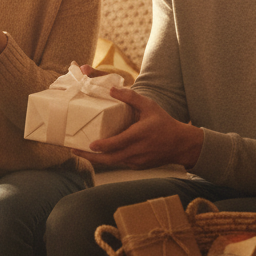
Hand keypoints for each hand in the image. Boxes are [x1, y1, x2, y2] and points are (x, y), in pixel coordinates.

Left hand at [72, 87, 203, 169]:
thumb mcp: (150, 106)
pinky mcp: (138, 166)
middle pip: (110, 159)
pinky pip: (120, 163)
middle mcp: (137, 151)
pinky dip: (108, 160)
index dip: (103, 146)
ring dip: (97, 159)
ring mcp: (137, 161)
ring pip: (113, 163)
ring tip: (81, 152)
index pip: (118, 143)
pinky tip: (98, 154)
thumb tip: (112, 89)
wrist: (181, 145)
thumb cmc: (164, 123)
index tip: (89, 145)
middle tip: (74, 150)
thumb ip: (131, 97)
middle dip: (91, 157)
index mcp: (139, 135)